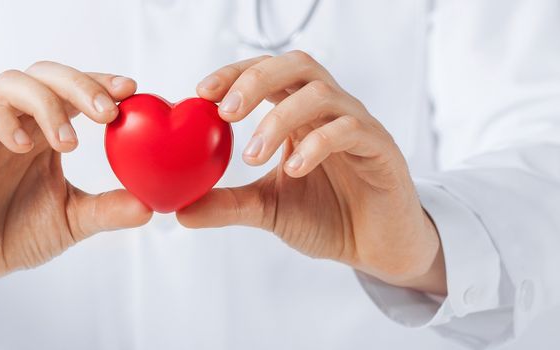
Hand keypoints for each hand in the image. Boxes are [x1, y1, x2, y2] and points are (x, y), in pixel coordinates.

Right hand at [0, 62, 151, 302]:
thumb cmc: (17, 234)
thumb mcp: (72, 221)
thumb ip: (107, 210)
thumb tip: (151, 205)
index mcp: (46, 132)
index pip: (74, 90)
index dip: (100, 82)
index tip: (131, 90)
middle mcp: (18, 123)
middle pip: (46, 74)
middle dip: (80, 85)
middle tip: (108, 112)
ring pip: (11, 83)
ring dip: (46, 103)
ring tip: (68, 143)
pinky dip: (2, 119)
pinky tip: (24, 146)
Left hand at [177, 52, 445, 294]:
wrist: (377, 247)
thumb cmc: (328, 216)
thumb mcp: (268, 209)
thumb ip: (229, 204)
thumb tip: (180, 210)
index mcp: (300, 114)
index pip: (268, 73)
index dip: (235, 74)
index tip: (202, 93)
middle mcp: (329, 110)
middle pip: (296, 66)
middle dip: (255, 81)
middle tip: (226, 111)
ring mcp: (357, 125)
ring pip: (320, 93)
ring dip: (280, 119)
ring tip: (253, 155)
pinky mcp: (380, 148)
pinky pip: (349, 129)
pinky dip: (316, 144)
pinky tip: (292, 169)